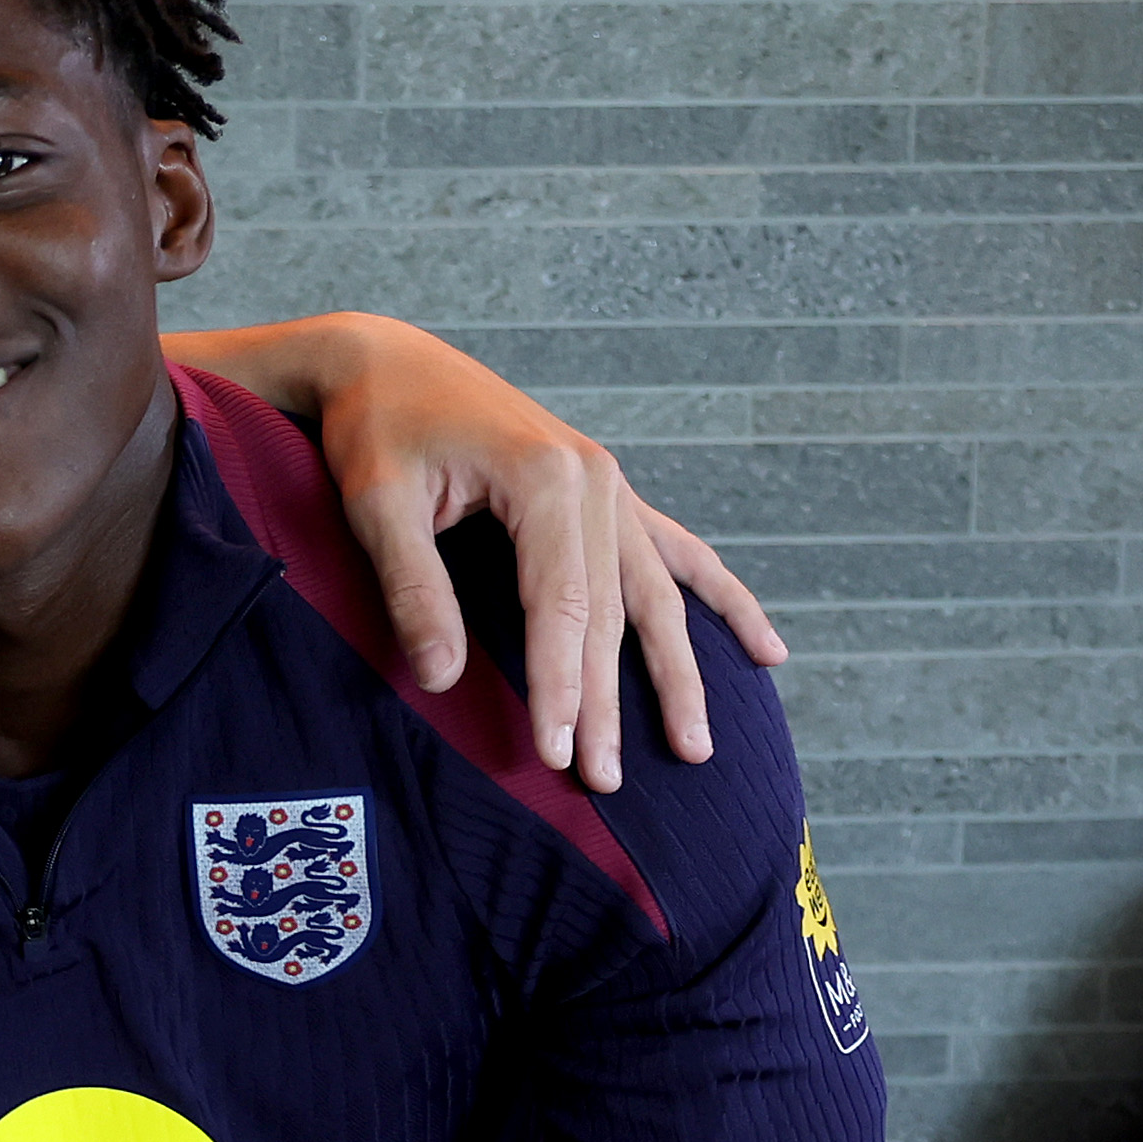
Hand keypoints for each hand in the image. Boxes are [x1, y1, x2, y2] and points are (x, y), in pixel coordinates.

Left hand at [291, 315, 785, 790]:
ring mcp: (611, 486)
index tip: (555, 753)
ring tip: (694, 749)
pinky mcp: (606, 493)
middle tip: (605, 780)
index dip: (561, 685)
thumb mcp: (376, 504)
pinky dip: (722, 603)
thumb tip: (441, 678)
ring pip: (656, 595)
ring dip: (677, 674)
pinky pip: (677, 554)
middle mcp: (597, 480)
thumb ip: (413, 588)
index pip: (564, 607)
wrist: (388, 361)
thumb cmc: (375, 428)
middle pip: (613, 613)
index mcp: (549, 478)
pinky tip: (766, 652)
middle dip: (609, 702)